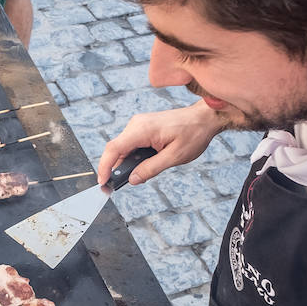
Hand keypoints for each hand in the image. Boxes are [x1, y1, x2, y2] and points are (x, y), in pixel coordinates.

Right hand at [96, 100, 224, 185]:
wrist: (204, 118)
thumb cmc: (193, 134)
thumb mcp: (174, 157)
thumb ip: (151, 169)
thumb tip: (133, 179)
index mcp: (142, 130)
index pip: (114, 149)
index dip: (104, 167)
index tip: (103, 182)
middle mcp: (136, 124)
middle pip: (116, 149)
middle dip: (114, 169)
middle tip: (116, 187)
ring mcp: (139, 124)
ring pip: (123, 147)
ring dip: (126, 163)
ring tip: (136, 176)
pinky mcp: (143, 127)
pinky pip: (131, 143)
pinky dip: (132, 156)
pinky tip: (142, 165)